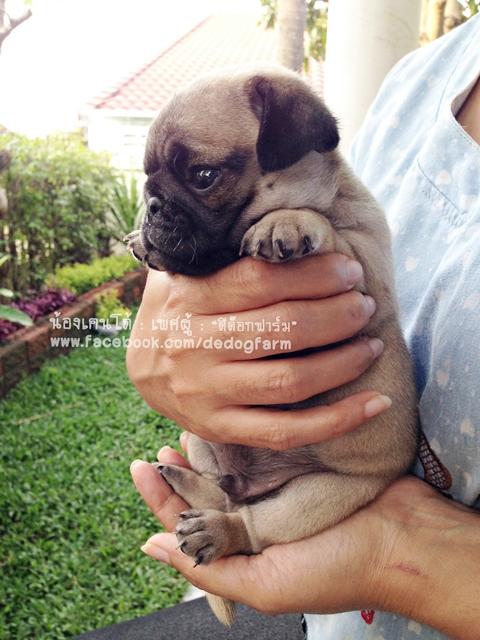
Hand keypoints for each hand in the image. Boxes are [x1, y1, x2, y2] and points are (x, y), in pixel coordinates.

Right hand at [127, 255, 388, 449]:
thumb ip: (215, 249)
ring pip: (289, 381)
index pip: (260, 281)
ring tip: (372, 345)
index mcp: (189, 300)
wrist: (141, 372)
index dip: (313, 274)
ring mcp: (208, 394)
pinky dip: (337, 421)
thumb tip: (271, 212)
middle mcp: (196, 347)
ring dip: (343, 362)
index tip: (348, 271)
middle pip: (282, 329)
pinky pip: (286, 431)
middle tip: (365, 305)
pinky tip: (376, 404)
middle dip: (337, 315)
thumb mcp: (180, 272)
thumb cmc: (176, 312)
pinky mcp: (221, 429)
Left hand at [132, 448, 479, 637]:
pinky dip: (240, 431)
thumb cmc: (334, 569)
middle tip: (163, 443)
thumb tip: (151, 546)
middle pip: (204, 488)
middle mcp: (253, 515)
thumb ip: (209, 568)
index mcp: (241, 546)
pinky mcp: (297, 459)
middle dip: (181, 468)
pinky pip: (259, 442)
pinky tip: (225, 416)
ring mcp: (275, 485)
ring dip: (207, 445)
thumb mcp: (264, 584)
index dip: (161, 496)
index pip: (187, 521)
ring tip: (185, 425)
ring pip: (228, 461)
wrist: (398, 539)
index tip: (143, 466)